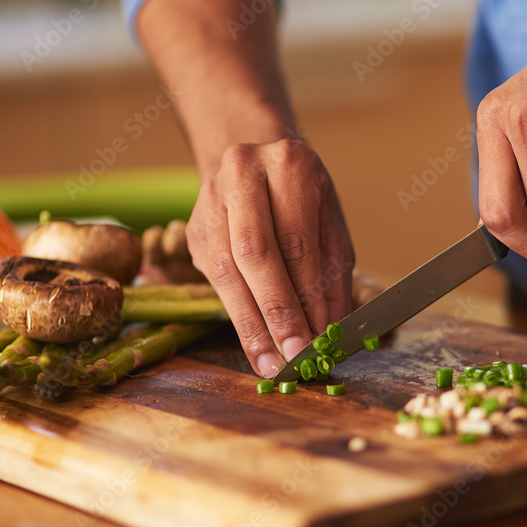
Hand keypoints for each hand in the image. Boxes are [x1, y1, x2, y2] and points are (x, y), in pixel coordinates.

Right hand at [185, 139, 353, 377]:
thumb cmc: (303, 199)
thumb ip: (333, 274)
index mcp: (288, 166)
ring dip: (251, 324)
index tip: (320, 338)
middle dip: (276, 312)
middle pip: (255, 253)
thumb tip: (333, 328)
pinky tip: (255, 342)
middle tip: (295, 356)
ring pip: (226, 270)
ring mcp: (210, 200)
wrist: (256, 164)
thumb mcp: (330, 225)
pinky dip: (238, 314)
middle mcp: (243, 174)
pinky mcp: (193, 229)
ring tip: (272, 363)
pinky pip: (214, 278)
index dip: (307, 295)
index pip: (296, 241)